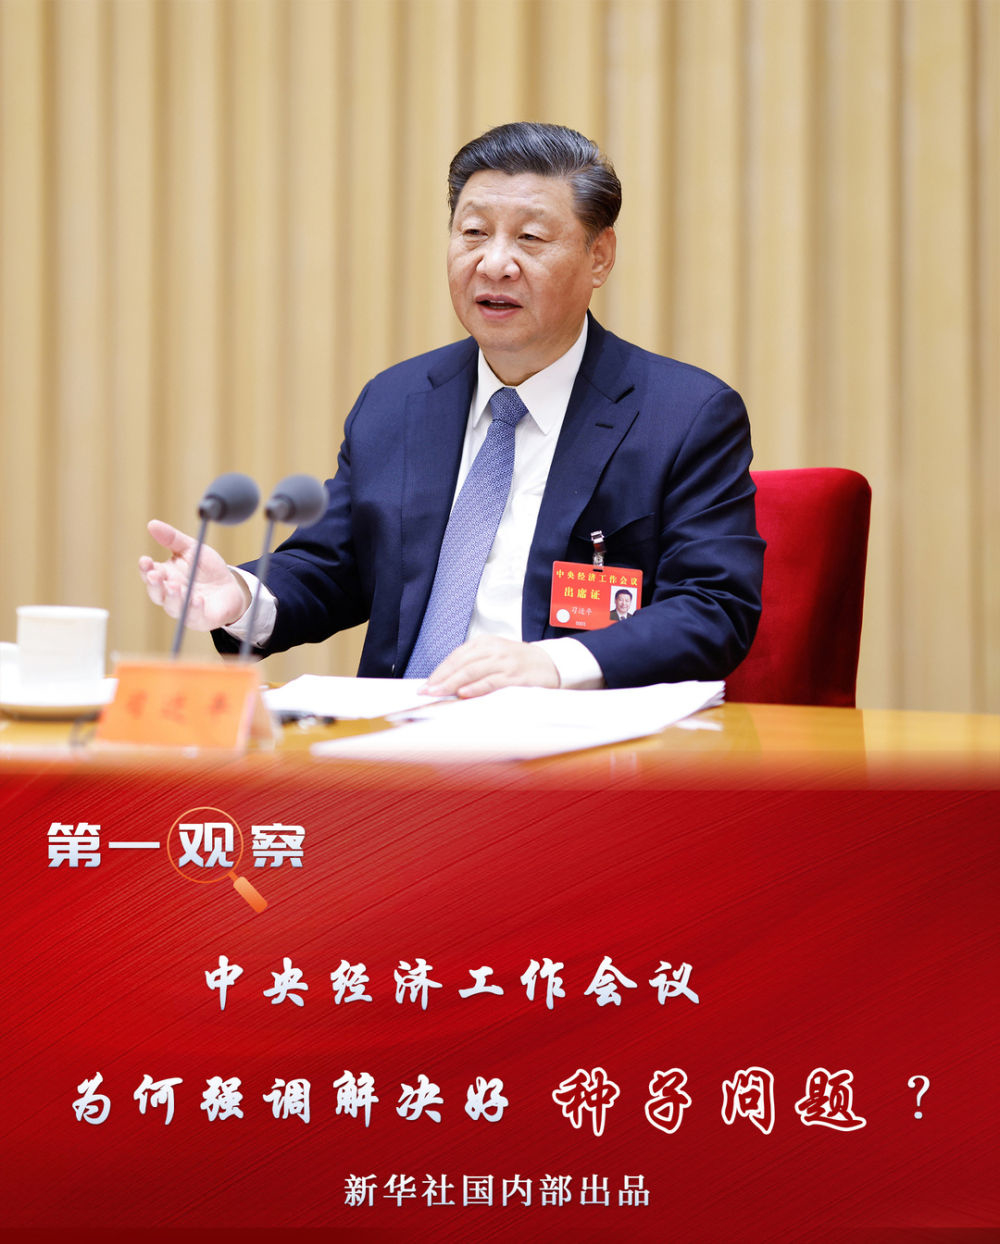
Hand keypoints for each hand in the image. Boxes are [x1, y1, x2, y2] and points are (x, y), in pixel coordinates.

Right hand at [138, 519, 249, 630]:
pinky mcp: (200, 619)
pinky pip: (194, 616)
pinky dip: (194, 608)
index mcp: (165, 577)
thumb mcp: (192, 549)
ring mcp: (184, 609)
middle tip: (155, 575)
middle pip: (156, 593)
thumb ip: (173, 539)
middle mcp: (171, 595)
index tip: (145, 560)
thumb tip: (152, 524)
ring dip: (172, 597)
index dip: (145, 568)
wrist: (232, 587)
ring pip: (172, 606)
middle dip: (154, 584)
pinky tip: (197, 599)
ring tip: (174, 586)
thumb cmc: (207, 569)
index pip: (150, 573)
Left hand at [424, 636, 559, 698]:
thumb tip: (447, 683)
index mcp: (485, 643)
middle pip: (460, 664)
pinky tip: (463, 693)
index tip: (425, 685)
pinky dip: (476, 687)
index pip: (456, 657)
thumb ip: (473, 666)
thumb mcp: (494, 657)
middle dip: (440, 679)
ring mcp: (504, 662)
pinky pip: (491, 681)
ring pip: (472, 671)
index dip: (439, 671)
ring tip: (437, 693)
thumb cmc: (518, 663)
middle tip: (425, 692)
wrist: (550, 663)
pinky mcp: (514, 676)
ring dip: (452, 684)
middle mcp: (493, 650)